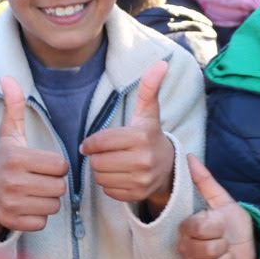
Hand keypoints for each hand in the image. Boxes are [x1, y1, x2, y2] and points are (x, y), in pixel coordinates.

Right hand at [0, 76, 68, 240]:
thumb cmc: (3, 159)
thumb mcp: (9, 133)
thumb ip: (14, 106)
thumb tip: (7, 77)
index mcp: (17, 157)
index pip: (60, 166)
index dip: (56, 166)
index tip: (42, 164)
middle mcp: (13, 181)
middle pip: (59, 187)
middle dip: (53, 184)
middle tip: (38, 180)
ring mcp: (11, 203)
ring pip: (53, 206)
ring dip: (47, 200)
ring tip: (33, 192)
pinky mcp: (11, 222)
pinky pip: (43, 222)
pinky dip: (38, 217)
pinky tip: (26, 206)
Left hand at [80, 60, 174, 212]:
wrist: (169, 168)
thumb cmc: (150, 136)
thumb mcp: (148, 112)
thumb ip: (149, 87)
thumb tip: (161, 62)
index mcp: (141, 137)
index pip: (100, 142)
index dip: (90, 143)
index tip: (90, 143)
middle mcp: (143, 160)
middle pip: (97, 161)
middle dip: (96, 157)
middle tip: (104, 154)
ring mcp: (141, 180)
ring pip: (100, 177)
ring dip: (101, 171)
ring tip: (111, 164)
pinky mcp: (137, 195)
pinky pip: (108, 191)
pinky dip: (108, 184)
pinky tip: (118, 176)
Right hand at [179, 155, 256, 258]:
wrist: (247, 249)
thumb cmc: (233, 224)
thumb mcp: (223, 201)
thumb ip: (205, 181)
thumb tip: (189, 156)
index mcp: (187, 227)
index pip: (195, 228)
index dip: (214, 227)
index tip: (220, 224)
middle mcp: (184, 247)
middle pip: (203, 248)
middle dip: (222, 243)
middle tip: (224, 240)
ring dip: (226, 258)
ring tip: (225, 252)